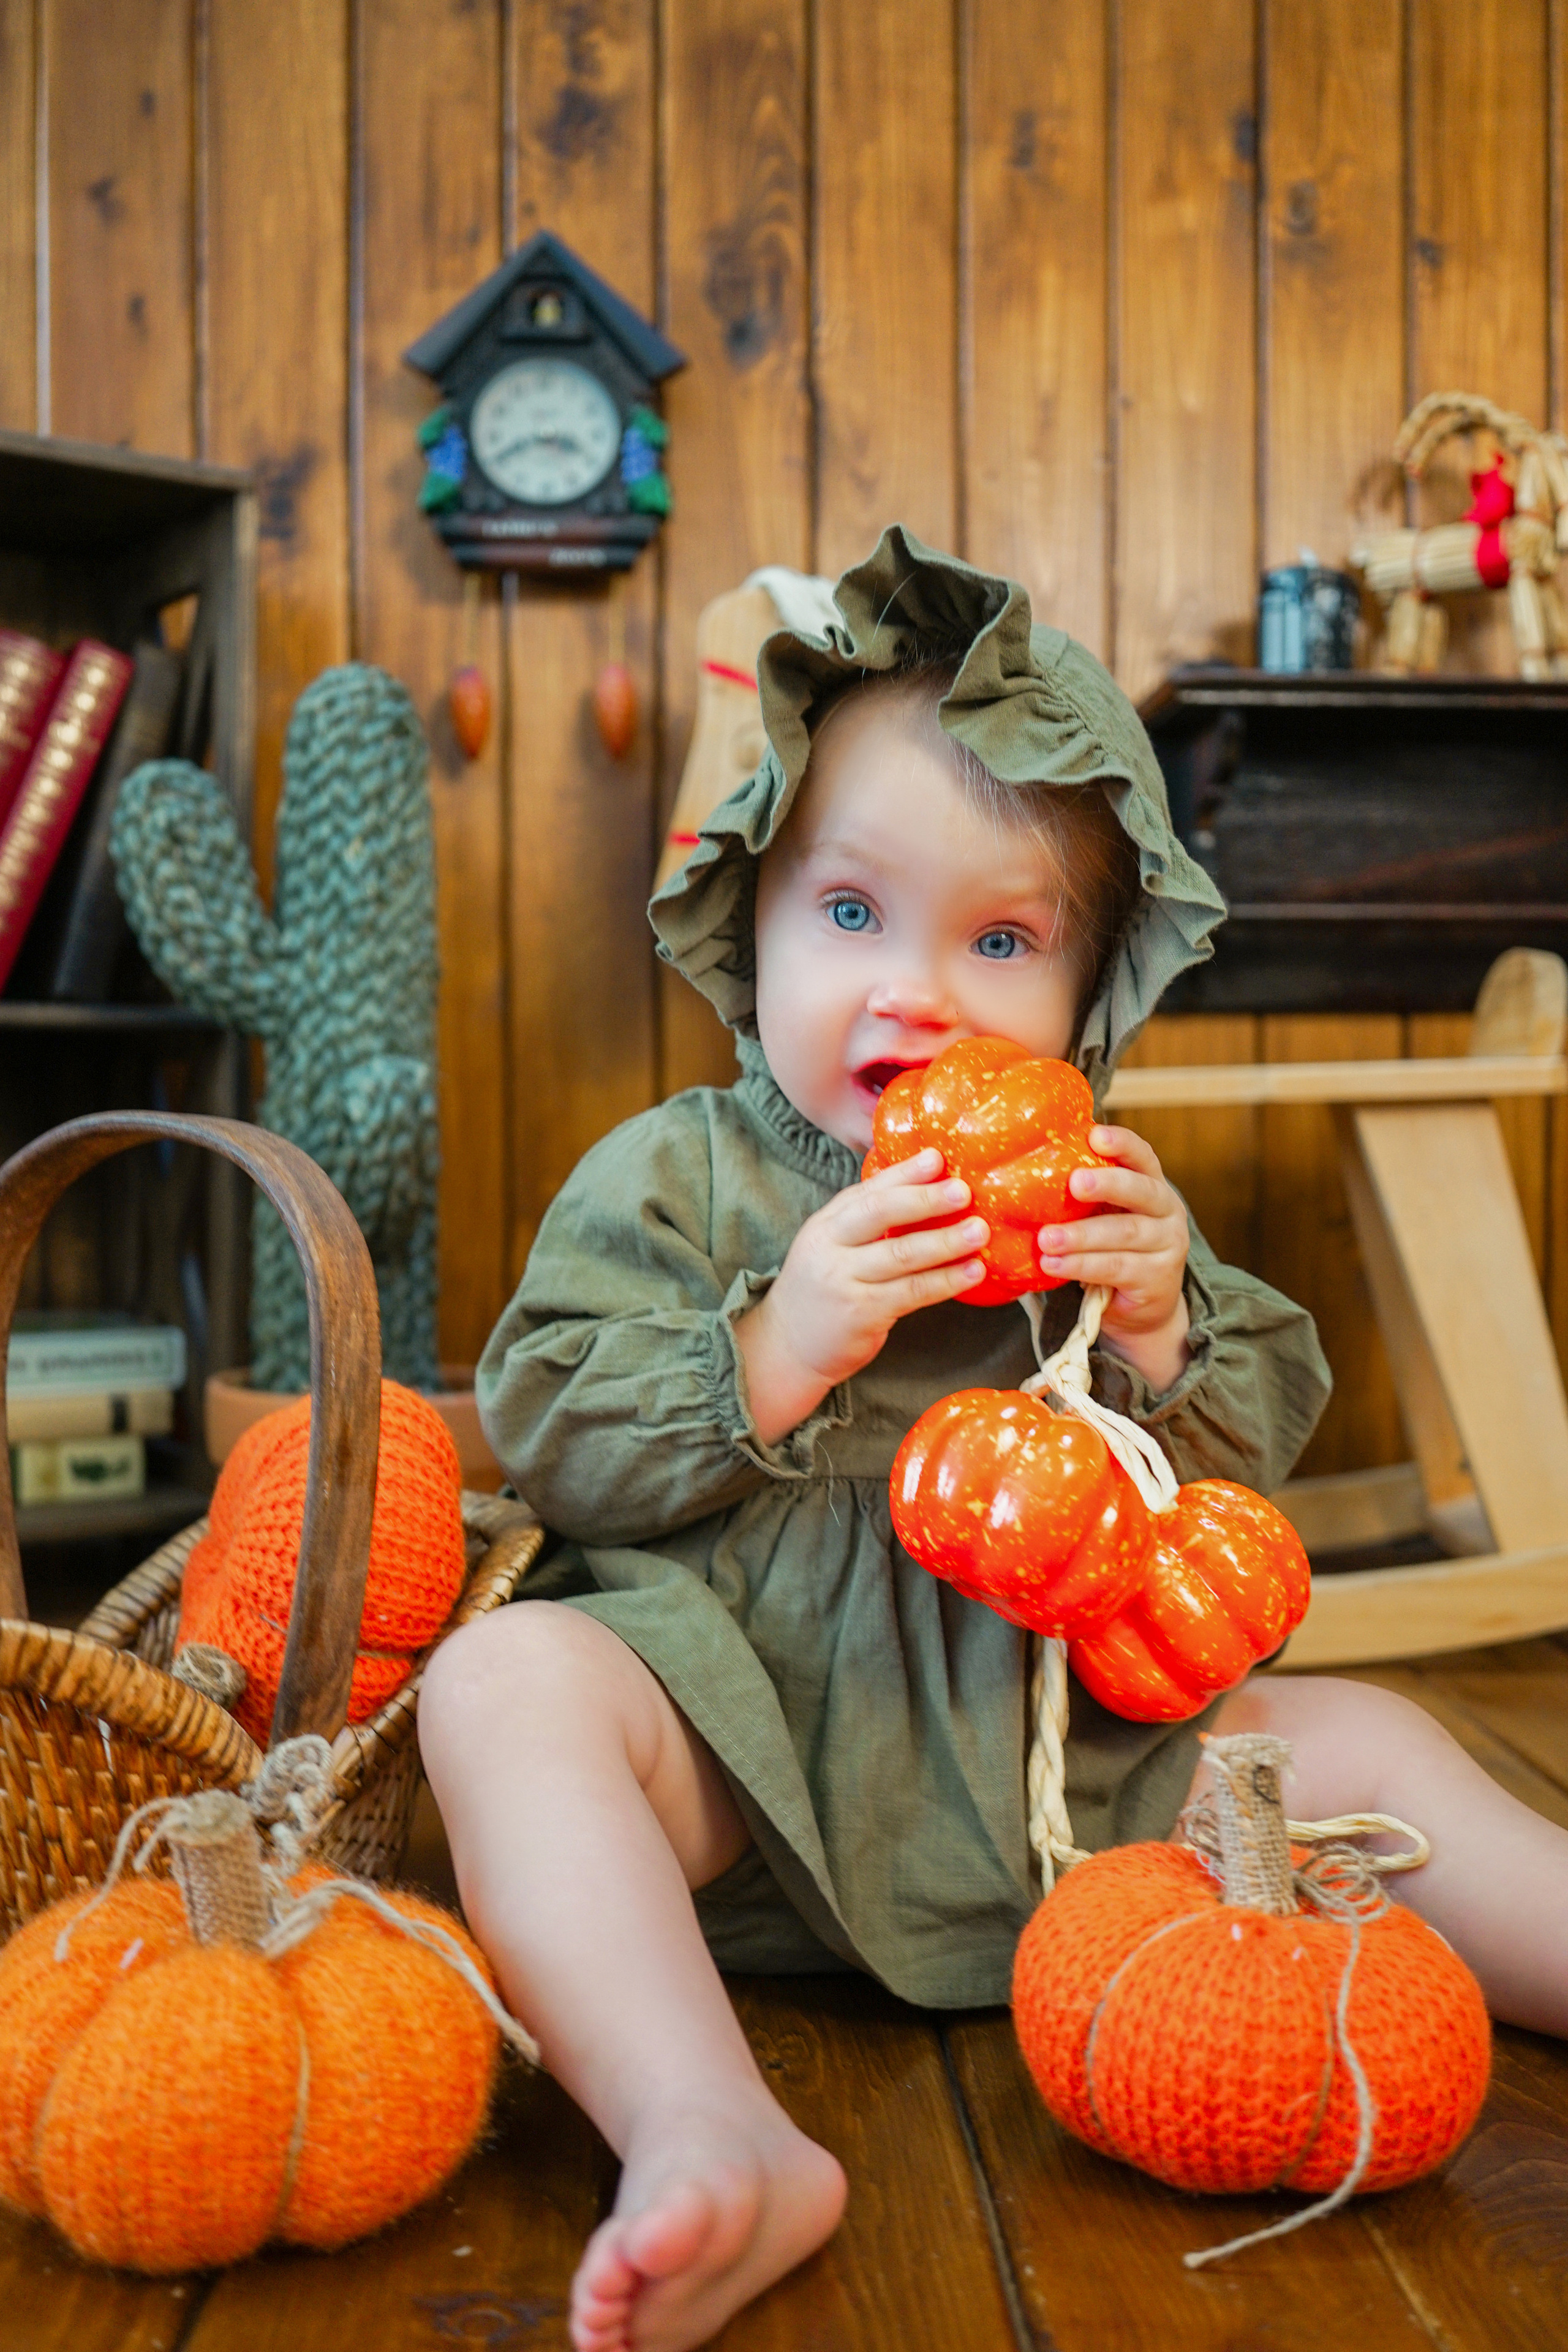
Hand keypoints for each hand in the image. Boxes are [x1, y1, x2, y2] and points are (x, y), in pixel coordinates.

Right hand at [736, 1148, 987, 1444]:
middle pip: (880, 1214)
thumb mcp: (831, 1247)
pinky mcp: (862, 1313)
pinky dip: (946, 1281)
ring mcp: (844, 1281)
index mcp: (826, 1224)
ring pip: (902, 1254)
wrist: (787, 1346)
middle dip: (925, 1199)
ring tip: (980, 1231)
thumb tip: (922, 1190)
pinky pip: (912, 1292)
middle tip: (964, 1191)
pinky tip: (972, 1272)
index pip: (868, 1191)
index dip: (904, 1173)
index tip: (937, 1157)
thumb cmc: (821, 1291)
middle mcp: (831, 1247)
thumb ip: (864, 1221)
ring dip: (945, 1241)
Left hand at [1037, 1124, 1191, 1393]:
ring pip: (1124, 1234)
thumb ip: (1082, 1194)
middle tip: (1075, 1183)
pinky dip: (1081, 1265)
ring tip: (1046, 1239)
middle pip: (1141, 1192)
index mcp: (1152, 1185)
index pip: (1143, 1156)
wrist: (1142, 1307)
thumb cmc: (1111, 1248)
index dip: (1122, 1144)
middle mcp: (1167, 1211)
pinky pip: (1115, 1268)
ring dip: (1082, 1235)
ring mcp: (1166, 1246)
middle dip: (1108, 1184)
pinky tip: (1053, 1264)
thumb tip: (1022, 1167)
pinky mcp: (1156, 1279)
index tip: (1095, 1135)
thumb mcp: (1104, 1214)